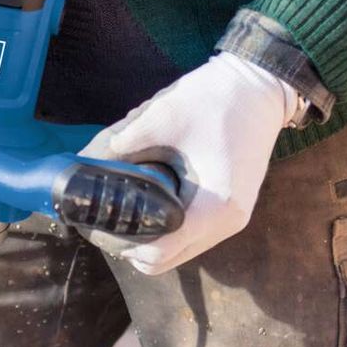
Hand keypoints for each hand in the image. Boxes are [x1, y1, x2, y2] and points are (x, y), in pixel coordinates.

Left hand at [79, 53, 300, 274]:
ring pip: (179, 254)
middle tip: (112, 222)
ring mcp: (232, 222)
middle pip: (166, 262)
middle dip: (135, 248)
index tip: (106, 226)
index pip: (158, 254)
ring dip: (153, 242)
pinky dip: (170, 232)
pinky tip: (153, 209)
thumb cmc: (216, 98)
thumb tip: (85, 163)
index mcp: (213, 208)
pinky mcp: (232, 214)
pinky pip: (193, 238)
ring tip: (131, 215)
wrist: (262, 84)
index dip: (126, 246)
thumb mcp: (163, 117)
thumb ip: (124, 144)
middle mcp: (226, 224)